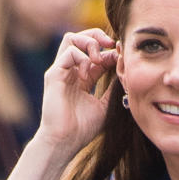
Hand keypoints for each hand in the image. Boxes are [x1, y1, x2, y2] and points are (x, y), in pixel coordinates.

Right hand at [38, 28, 117, 156]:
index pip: (95, 54)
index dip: (110, 51)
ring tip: (99, 59)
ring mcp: (60, 71)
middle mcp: (70, 71)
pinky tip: (87, 74)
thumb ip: (112, 89)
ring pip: (71, 39)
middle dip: (97, 37)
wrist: (65, 142)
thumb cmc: (82, 129)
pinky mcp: (53, 75)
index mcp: (82, 78)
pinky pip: (67, 53)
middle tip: (112, 46)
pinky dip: (81, 58)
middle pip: (80, 38)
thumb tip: (125, 73)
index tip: (122, 56)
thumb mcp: (105, 106)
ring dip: (89, 43)